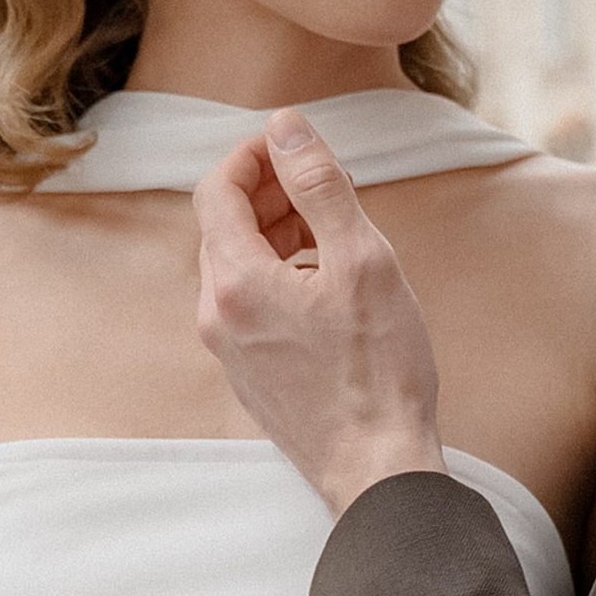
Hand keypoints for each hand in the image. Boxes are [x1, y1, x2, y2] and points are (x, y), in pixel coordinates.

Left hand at [192, 115, 447, 518]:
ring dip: (276, 234)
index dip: (253, 155)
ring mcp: (230, 351)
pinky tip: (327, 284)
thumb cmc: (378, 372)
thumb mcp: (362, 261)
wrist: (377, 468)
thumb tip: (287, 128)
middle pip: (223, 228)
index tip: (294, 144)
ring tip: (332, 229)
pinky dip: (279, 275)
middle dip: (268, 192)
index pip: (217, 191)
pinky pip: (250, 305)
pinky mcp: (250, 375)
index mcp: (236, 283)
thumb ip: (320, 187)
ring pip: (237, 268)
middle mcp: (218, 316)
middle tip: (321, 181)